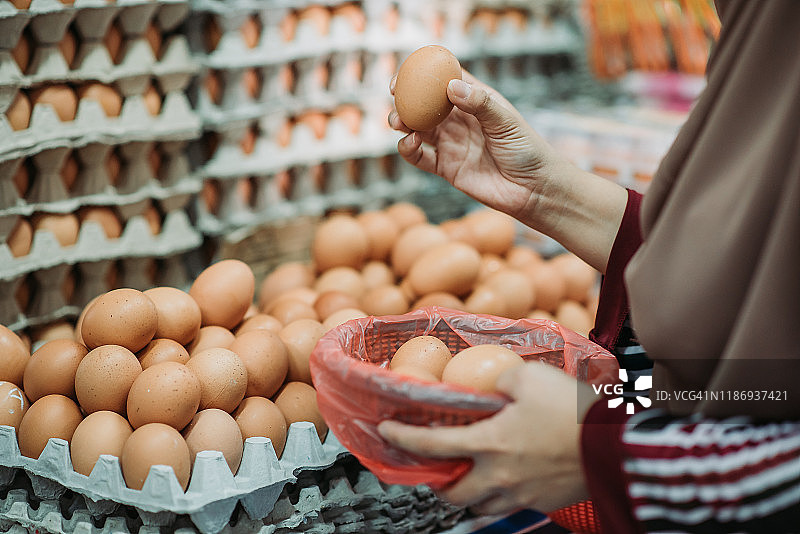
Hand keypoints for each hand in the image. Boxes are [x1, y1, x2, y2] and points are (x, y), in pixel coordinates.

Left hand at [377, 362, 597, 515]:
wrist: (614, 445)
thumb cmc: (572, 410)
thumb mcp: (529, 376)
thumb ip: (500, 378)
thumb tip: (492, 381)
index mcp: (489, 444)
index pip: (431, 445)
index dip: (402, 438)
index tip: (385, 431)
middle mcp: (499, 476)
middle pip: (452, 493)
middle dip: (437, 483)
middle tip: (436, 467)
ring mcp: (521, 493)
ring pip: (481, 506)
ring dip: (469, 493)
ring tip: (470, 475)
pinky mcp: (543, 501)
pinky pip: (510, 506)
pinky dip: (500, 495)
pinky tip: (507, 478)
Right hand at [388, 72, 568, 225]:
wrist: (532, 190)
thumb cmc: (527, 150)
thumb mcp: (507, 122)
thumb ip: (480, 104)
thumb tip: (451, 87)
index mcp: (475, 100)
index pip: (446, 78)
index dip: (425, 72)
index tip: (409, 70)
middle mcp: (459, 119)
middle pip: (424, 103)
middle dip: (406, 98)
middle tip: (395, 95)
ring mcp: (450, 143)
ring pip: (417, 128)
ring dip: (403, 123)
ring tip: (399, 122)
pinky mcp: (445, 168)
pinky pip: (420, 157)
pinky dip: (409, 149)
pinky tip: (410, 142)